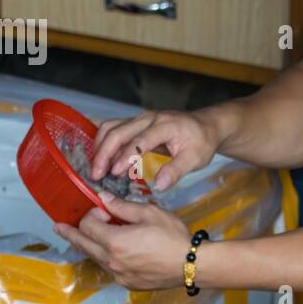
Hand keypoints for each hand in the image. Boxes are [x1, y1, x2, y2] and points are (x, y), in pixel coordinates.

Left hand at [52, 193, 193, 289]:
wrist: (192, 265)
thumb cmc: (173, 237)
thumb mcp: (149, 213)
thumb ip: (122, 206)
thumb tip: (103, 198)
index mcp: (114, 242)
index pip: (88, 226)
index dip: (92, 214)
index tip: (103, 209)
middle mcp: (111, 261)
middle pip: (84, 245)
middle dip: (70, 234)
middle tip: (58, 227)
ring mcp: (119, 275)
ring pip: (95, 258)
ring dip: (88, 246)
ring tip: (80, 239)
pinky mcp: (128, 283)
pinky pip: (109, 269)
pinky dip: (105, 258)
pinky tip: (112, 252)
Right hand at [89, 109, 224, 191]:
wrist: (205, 125)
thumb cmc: (201, 142)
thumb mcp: (196, 158)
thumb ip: (177, 170)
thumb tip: (160, 185)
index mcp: (166, 125)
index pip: (140, 141)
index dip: (126, 157)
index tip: (114, 173)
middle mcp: (149, 118)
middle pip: (119, 131)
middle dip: (104, 153)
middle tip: (96, 174)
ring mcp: (140, 119)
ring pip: (111, 127)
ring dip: (100, 147)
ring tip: (96, 170)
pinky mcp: (135, 123)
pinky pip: (114, 129)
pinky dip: (104, 143)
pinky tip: (101, 160)